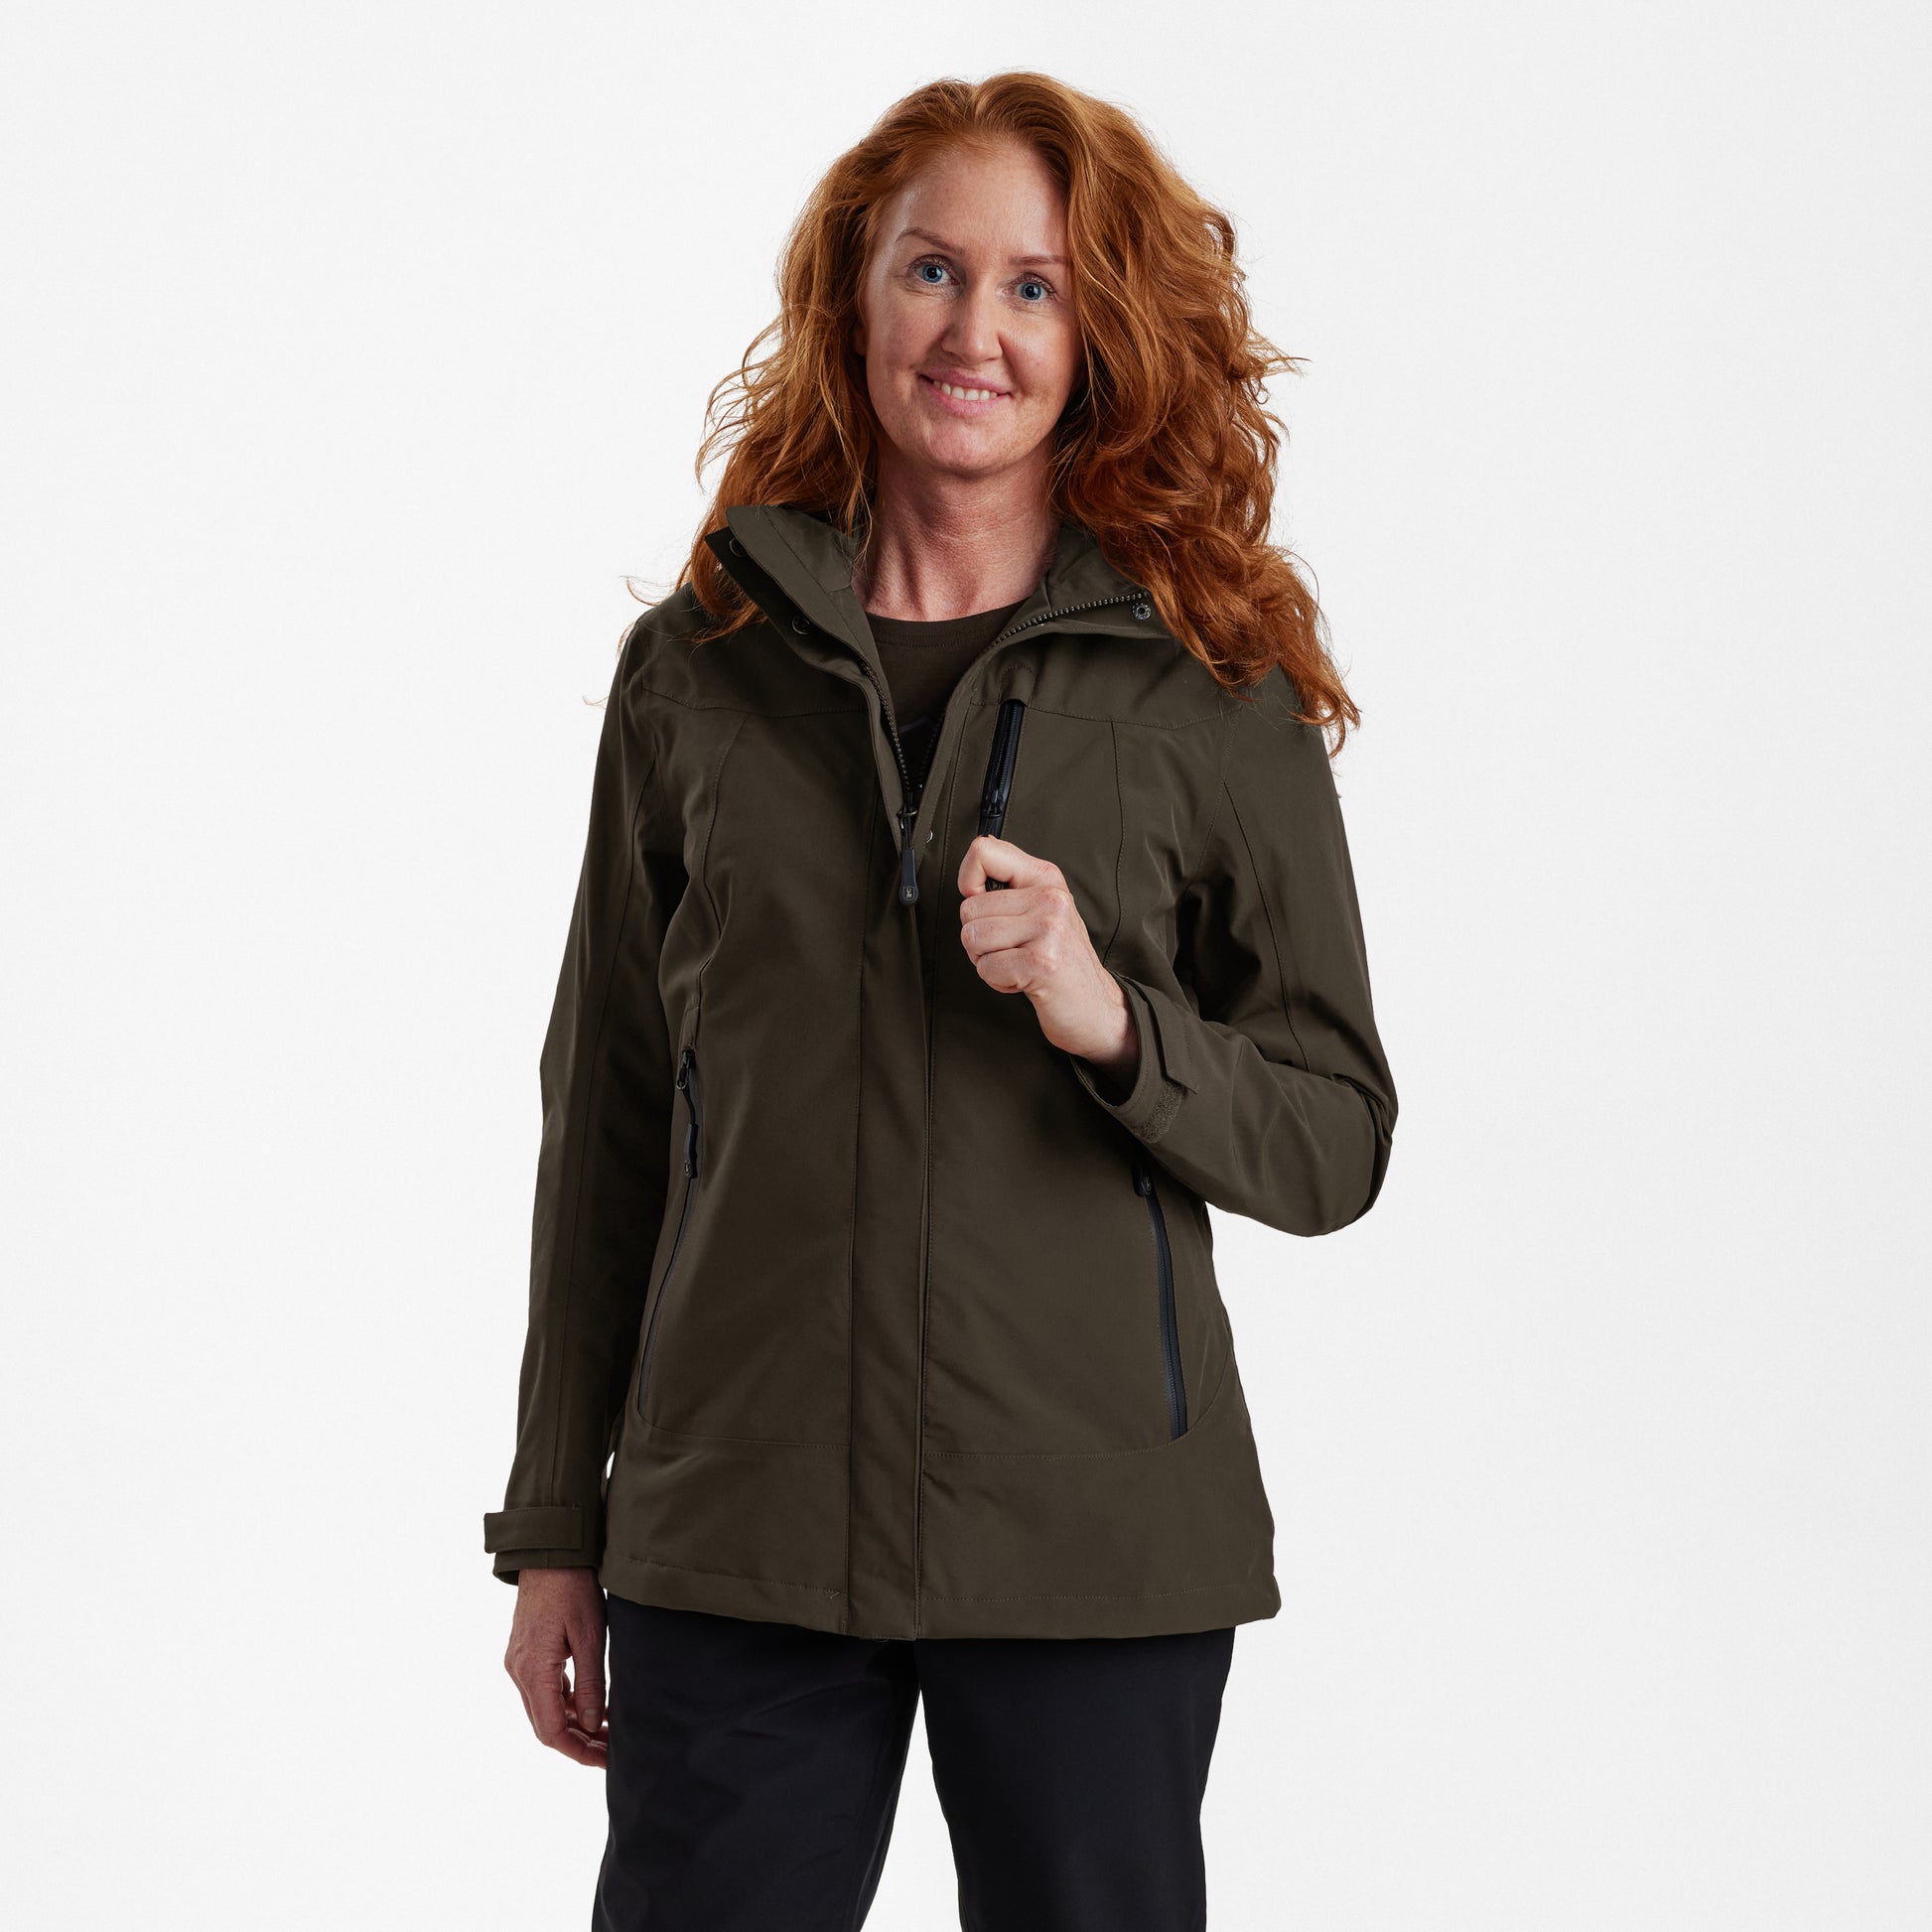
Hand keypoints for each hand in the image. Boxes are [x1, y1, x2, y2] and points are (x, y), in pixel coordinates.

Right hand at [504, 1566, 607, 1766]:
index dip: (578, 1751)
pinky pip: (544, 1690)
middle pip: (545, 1725)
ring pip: (544, 1709)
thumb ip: (591, 1683)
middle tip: (611, 1750)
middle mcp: (519, 1671)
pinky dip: (566, 1703)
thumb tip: (593, 1725)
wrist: (550, 1552)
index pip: (551, 1731)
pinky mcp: (526, 1652)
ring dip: (573, 1724)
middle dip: (578, 1742)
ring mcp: (519, 1662)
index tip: (605, 1760)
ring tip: (608, 1730)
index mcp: (533, 1671)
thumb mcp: (591, 1636)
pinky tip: (592, 1704)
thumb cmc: (572, 1589)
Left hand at [957, 834, 1140, 1086]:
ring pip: (973, 939)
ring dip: (987, 961)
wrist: (1094, 1006)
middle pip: (969, 908)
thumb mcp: (1040, 911)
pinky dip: (998, 981)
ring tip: (1018, 963)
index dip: (967, 880)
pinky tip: (1024, 979)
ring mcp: (1048, 929)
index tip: (981, 901)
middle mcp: (1049, 898)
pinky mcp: (1041, 962)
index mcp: (1045, 877)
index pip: (984, 852)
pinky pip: (987, 968)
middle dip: (979, 938)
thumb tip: (968, 879)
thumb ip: (1008, 889)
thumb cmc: (1061, 960)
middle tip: (1011, 949)